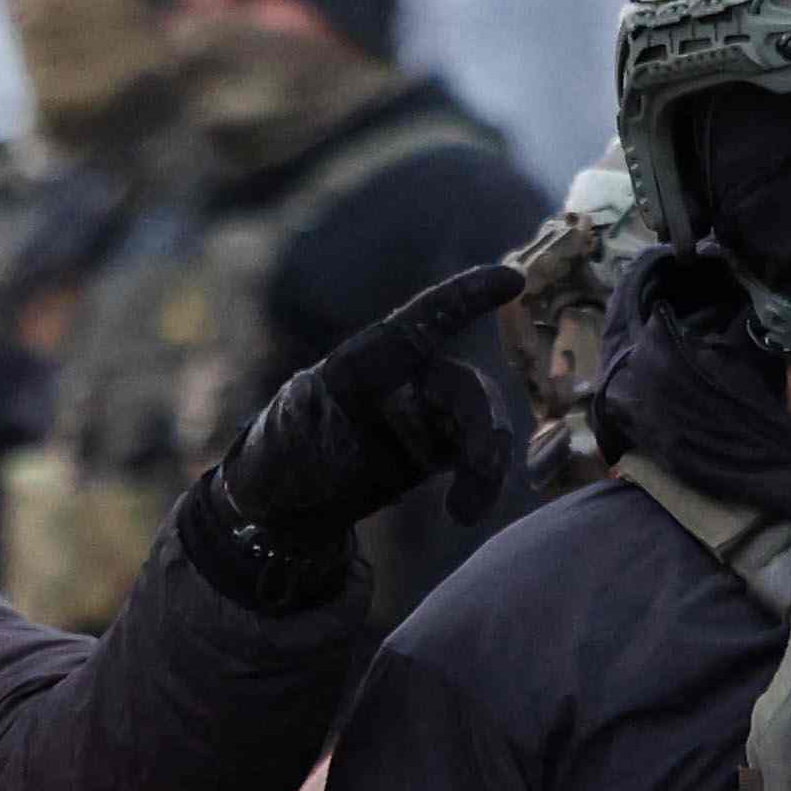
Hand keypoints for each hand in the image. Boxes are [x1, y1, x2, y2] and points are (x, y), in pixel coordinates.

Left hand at [167, 262, 524, 611]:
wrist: (281, 507)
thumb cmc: (278, 456)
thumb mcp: (288, 431)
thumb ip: (322, 408)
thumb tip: (347, 392)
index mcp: (366, 361)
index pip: (423, 320)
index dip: (467, 298)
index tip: (512, 279)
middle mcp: (404, 378)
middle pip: (465, 386)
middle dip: (482, 427)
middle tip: (480, 472)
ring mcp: (424, 412)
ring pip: (482, 420)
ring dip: (487, 462)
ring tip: (466, 511)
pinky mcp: (436, 447)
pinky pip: (477, 453)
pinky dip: (482, 480)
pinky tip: (463, 511)